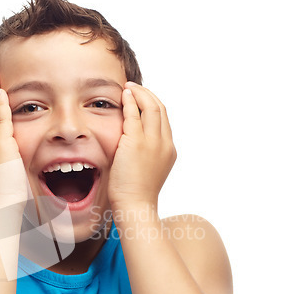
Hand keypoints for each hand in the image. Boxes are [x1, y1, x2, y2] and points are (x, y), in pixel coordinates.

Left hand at [108, 82, 176, 209]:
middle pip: (161, 109)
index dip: (153, 105)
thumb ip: (147, 155)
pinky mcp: (136, 142)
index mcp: (169, 150)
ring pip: (151, 107)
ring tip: (128, 87)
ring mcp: (152, 142)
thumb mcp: (148, 171)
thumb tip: (135, 147)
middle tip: (134, 88)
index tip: (142, 99)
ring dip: (139, 93)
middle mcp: (165, 143)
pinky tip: (123, 96)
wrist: (135, 206)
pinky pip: (134, 114)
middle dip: (148, 95)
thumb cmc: (136, 194)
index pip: (164, 120)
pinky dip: (130, 102)